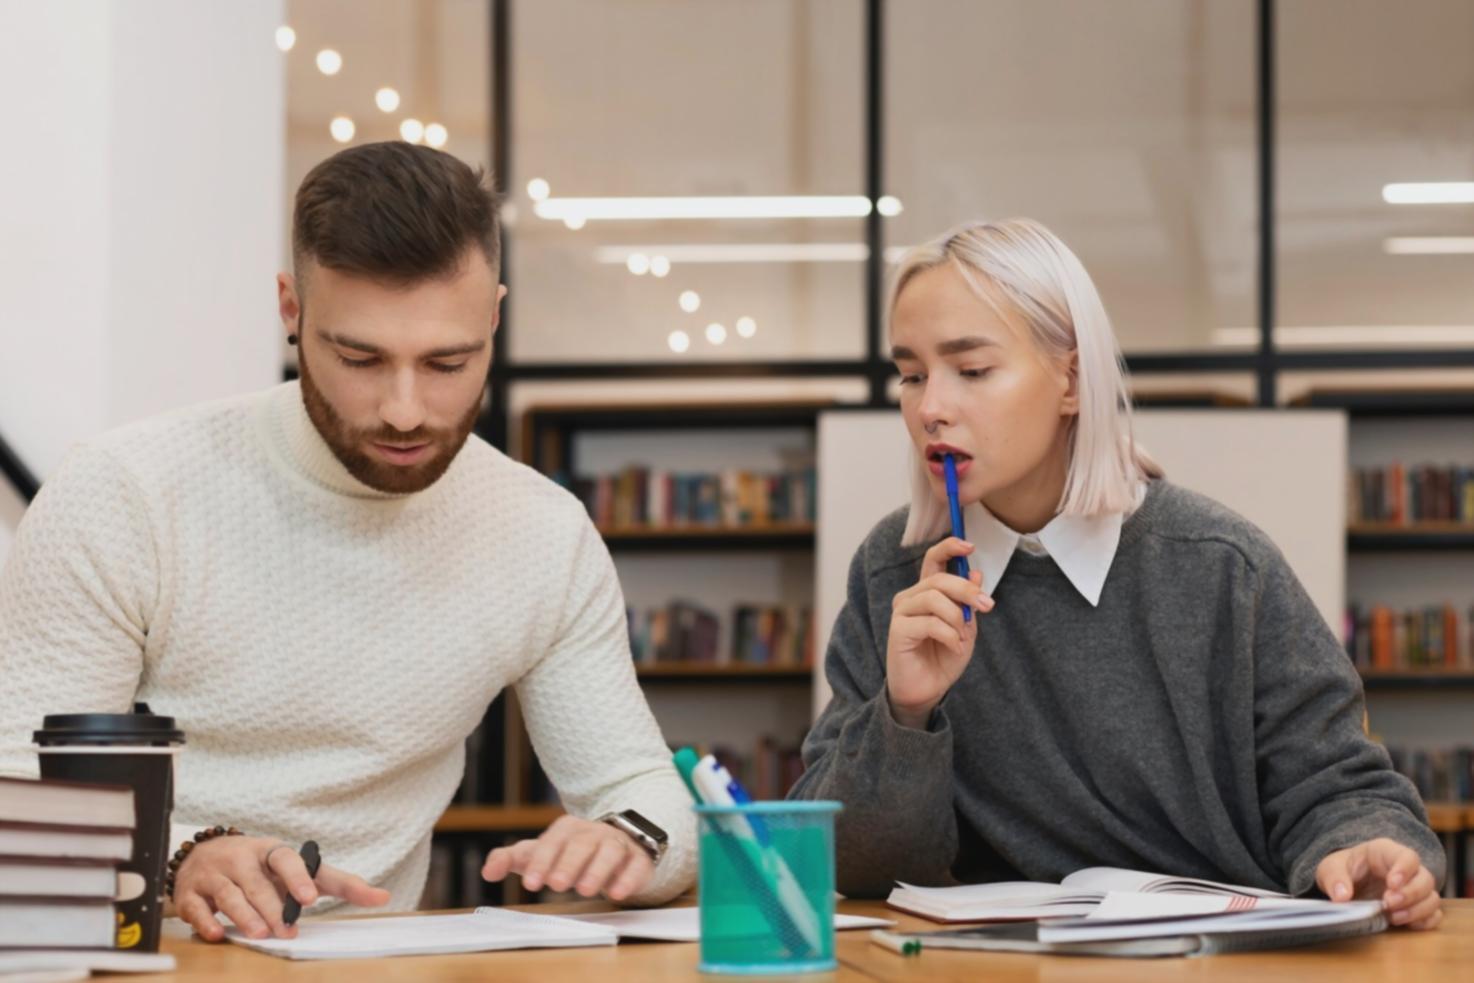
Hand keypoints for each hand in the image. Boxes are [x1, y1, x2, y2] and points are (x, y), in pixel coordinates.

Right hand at [172, 835, 390, 941]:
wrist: (204, 855)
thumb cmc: (263, 867)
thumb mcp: (299, 870)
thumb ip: (339, 883)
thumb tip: (383, 896)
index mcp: (270, 851)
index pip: (286, 859)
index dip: (297, 877)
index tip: (309, 899)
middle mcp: (241, 859)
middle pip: (257, 884)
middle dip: (272, 908)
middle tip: (288, 931)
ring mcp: (214, 875)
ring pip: (229, 895)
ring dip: (244, 916)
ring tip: (260, 934)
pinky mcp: (191, 893)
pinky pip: (195, 907)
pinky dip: (205, 921)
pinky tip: (218, 934)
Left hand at [482, 815, 653, 901]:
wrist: (617, 845)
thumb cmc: (570, 853)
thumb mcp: (540, 854)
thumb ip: (511, 859)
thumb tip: (488, 871)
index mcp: (567, 829)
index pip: (553, 841)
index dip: (541, 860)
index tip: (530, 881)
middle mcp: (594, 833)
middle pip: (581, 844)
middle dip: (568, 863)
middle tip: (555, 885)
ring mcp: (618, 844)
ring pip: (610, 852)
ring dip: (597, 869)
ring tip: (585, 890)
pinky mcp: (638, 860)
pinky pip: (636, 865)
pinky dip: (628, 878)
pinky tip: (618, 893)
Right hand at [886, 537, 992, 728]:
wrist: (927, 690)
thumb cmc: (943, 658)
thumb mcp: (966, 628)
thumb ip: (968, 602)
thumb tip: (976, 573)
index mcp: (926, 592)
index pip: (933, 560)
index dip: (949, 548)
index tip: (969, 545)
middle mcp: (911, 597)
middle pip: (938, 580)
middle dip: (966, 590)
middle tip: (987, 605)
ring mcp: (901, 612)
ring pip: (934, 598)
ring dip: (957, 618)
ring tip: (963, 638)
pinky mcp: (898, 630)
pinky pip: (930, 623)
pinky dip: (950, 636)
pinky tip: (955, 648)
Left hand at [1315, 837, 1441, 929]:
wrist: (1345, 882)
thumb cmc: (1342, 869)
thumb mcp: (1330, 868)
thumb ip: (1334, 878)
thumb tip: (1341, 896)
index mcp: (1386, 852)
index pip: (1407, 856)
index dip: (1404, 870)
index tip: (1391, 885)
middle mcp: (1406, 870)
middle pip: (1425, 879)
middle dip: (1410, 894)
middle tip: (1388, 904)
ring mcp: (1414, 889)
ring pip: (1432, 898)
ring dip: (1417, 910)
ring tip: (1393, 917)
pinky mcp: (1416, 907)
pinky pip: (1433, 914)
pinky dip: (1424, 922)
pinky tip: (1406, 925)